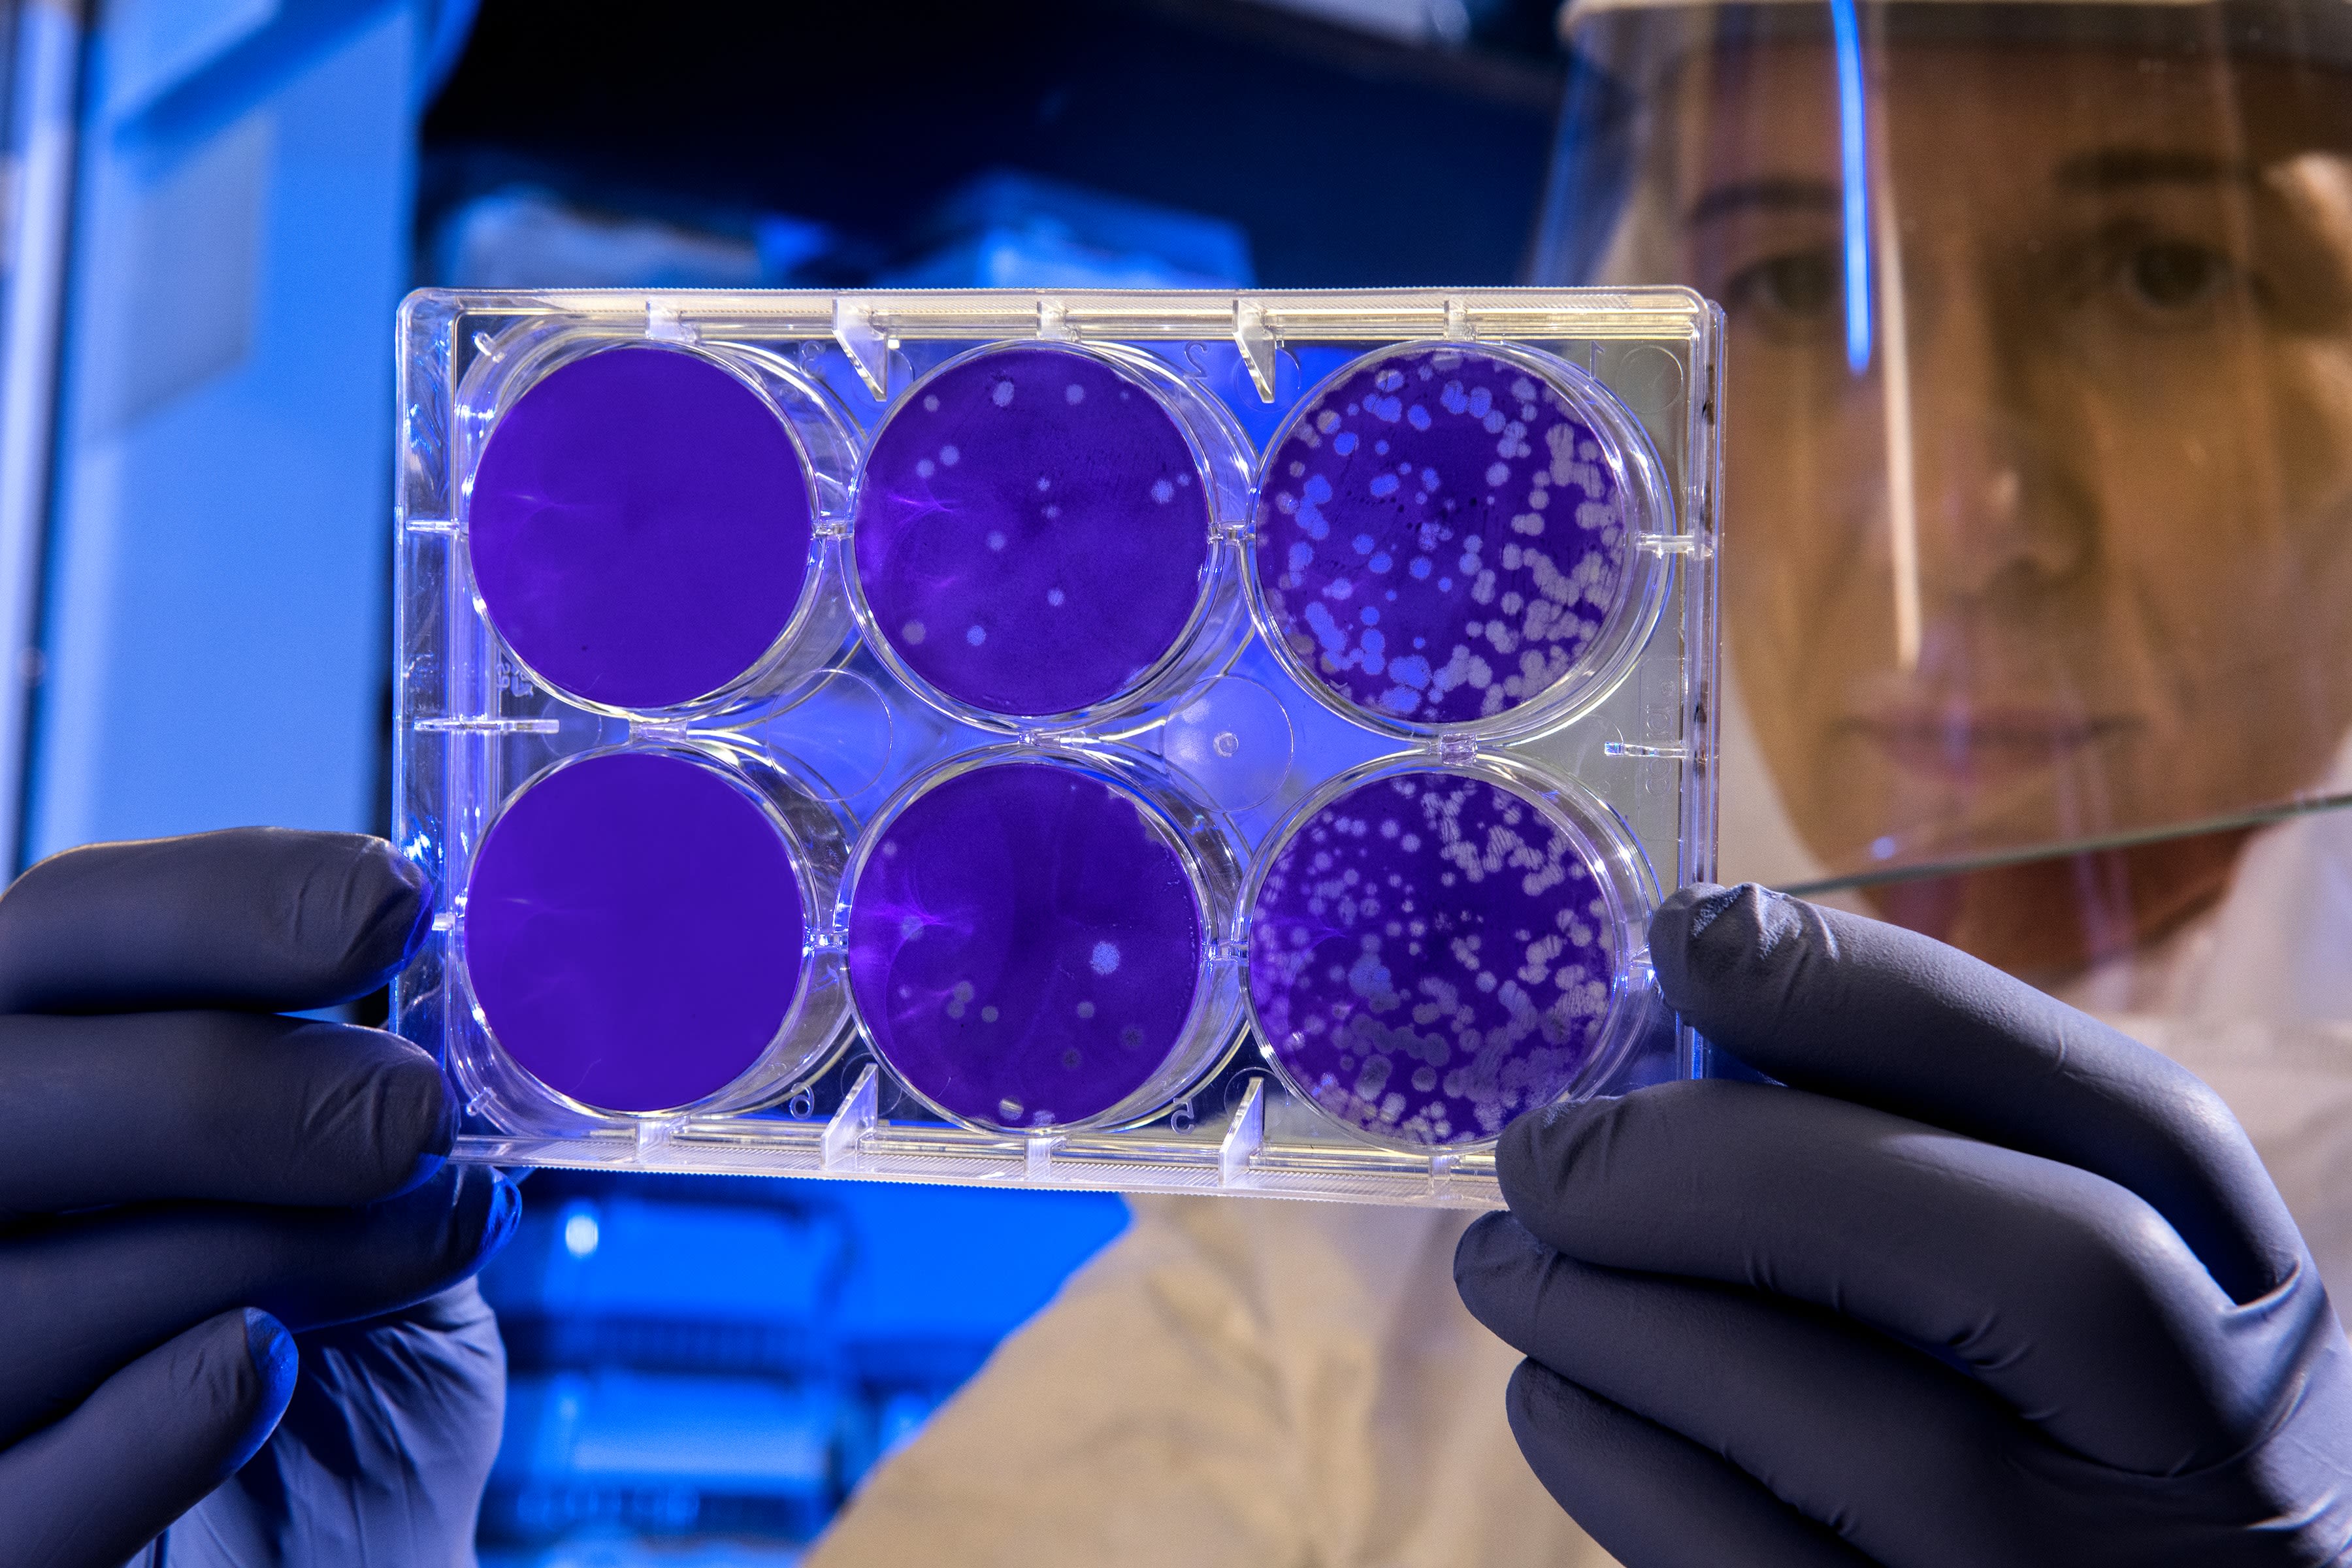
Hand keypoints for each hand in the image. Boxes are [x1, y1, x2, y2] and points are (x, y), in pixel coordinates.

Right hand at [0, 829, 516, 1566]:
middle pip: (2, 1097)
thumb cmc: (337, 1357)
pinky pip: (19, 1500)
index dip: (222, 904)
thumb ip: (365, 1095)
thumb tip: (480, 979)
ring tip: (425, 1239)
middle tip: (412, 1114)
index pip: (62, 931)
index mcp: (28, 1069)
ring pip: (22, 1297)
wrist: (328, 1547)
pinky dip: (151, 1422)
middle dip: (220, 1087)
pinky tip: (263, 1367)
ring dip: (256, 1253)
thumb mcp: (359, 1203)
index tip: (392, 901)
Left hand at [1455, 883, 2351, 1566]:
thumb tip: (1678, 1038)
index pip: (2134, 1118)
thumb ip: (1928, 1172)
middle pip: (2023, 1262)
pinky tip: (1556, 1388)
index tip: (1693, 934)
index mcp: (2249, 1312)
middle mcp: (2211, 1461)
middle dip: (1739, 1167)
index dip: (1899, 1005)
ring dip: (1616, 1311)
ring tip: (1508, 1258)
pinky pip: (1731, 1563)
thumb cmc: (2034, 1449)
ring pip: (1840, 1425)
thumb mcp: (2066, 1306)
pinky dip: (1610, 1453)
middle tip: (1543, 1145)